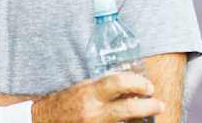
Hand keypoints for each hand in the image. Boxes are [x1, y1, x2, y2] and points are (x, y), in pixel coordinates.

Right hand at [32, 74, 163, 122]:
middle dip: (149, 106)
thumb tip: (125, 82)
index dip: (137, 83)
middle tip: (158, 104)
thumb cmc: (62, 103)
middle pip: (128, 108)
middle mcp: (93, 112)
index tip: (148, 86)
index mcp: (88, 93)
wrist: (43, 122)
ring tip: (151, 115)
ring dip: (142, 120)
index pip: (118, 83)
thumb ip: (101, 85)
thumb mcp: (80, 88)